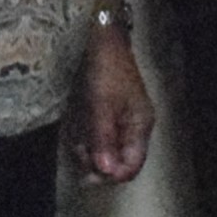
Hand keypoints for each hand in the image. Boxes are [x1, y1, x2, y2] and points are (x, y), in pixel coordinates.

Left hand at [66, 19, 153, 183]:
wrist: (101, 41)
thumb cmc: (106, 70)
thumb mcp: (102, 105)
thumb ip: (104, 138)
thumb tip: (106, 172)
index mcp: (139, 128)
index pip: (131, 167)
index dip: (111, 175)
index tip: (89, 173)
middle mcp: (132, 130)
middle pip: (115, 164)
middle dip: (94, 161)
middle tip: (78, 149)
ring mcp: (119, 124)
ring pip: (102, 153)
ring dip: (86, 149)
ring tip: (76, 133)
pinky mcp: (107, 118)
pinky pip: (95, 139)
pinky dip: (83, 137)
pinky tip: (76, 125)